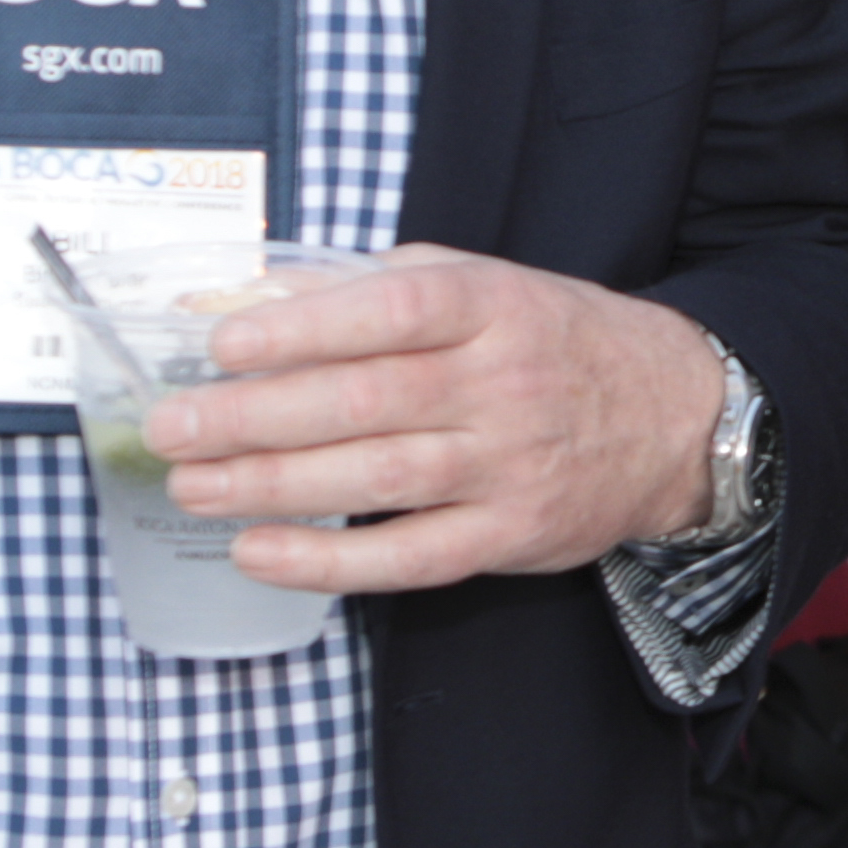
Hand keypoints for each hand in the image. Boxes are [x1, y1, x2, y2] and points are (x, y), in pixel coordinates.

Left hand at [155, 248, 728, 591]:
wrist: (675, 415)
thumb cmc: (554, 342)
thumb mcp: (479, 285)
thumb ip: (368, 288)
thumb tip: (247, 295)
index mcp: (492, 306)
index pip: (391, 313)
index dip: (304, 329)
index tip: (225, 345)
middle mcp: (503, 384)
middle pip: (366, 402)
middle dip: (255, 417)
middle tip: (172, 427)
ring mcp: (508, 465)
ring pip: (377, 480)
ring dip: (273, 486)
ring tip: (193, 487)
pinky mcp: (510, 535)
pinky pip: (410, 558)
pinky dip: (329, 562)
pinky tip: (261, 553)